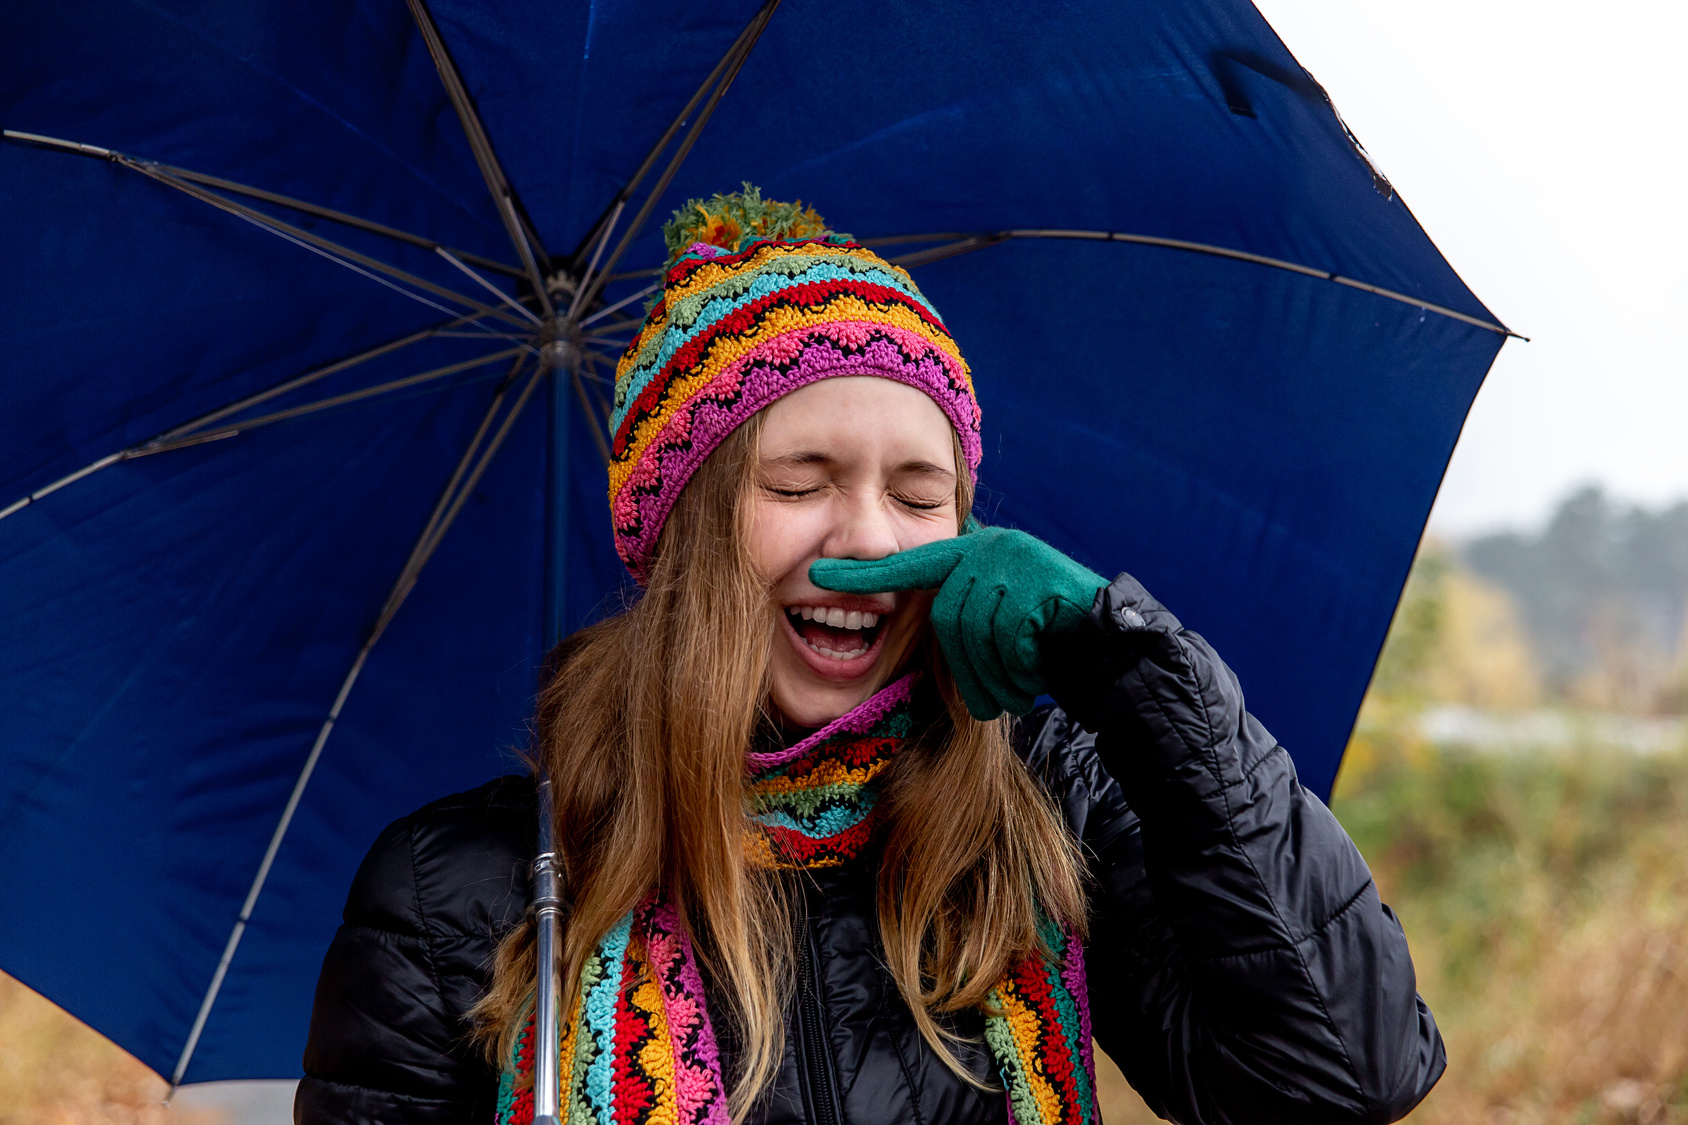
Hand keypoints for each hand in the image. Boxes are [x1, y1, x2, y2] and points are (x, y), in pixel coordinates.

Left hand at [809, 526, 1105, 718]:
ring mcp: (1016, 561)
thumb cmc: (1052, 641)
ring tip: (1025, 681)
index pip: (910, 567)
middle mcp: (991, 549)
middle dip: (973, 667)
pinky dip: (1020, 667)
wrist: (1117, 642)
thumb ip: (964, 615)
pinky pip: (1007, 640)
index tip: (816, 576)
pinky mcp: (1039, 582)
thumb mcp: (1001, 621)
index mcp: (975, 554)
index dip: (864, 576)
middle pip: (948, 619)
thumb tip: (936, 639)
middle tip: (1001, 691)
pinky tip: (1041, 668)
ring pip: (976, 634)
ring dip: (999, 673)